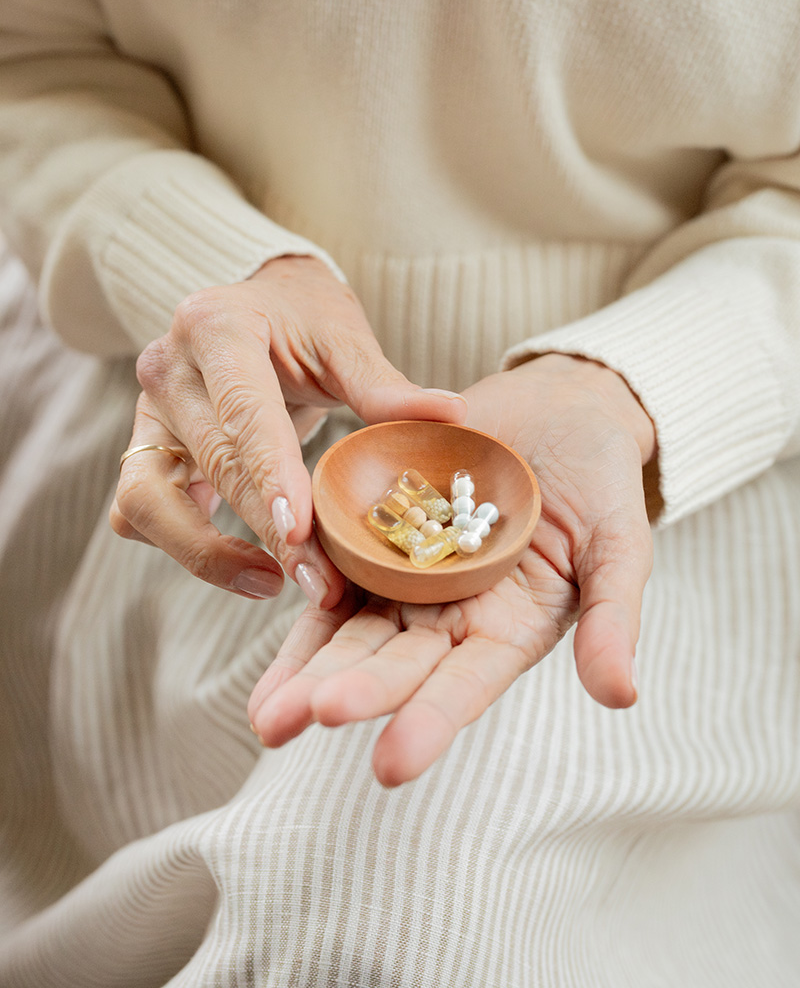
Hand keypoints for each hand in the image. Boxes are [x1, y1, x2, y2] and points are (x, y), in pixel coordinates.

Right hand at [111, 256, 466, 604]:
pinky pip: (139, 514)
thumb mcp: (344, 338)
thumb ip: (385, 386)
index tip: (302, 530)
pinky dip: (184, 546)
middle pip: (212, 463)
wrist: (256, 303)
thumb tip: (452, 416)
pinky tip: (248, 566)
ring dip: (206, 553)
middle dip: (268, 529)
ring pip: (148, 501)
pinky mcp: (143, 451)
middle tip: (324, 581)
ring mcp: (145, 413)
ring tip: (276, 581)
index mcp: (215, 326)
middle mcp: (166, 368)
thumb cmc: (303, 317)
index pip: (242, 409)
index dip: (270, 473)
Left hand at [248, 354, 655, 783]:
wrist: (560, 409)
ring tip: (265, 713)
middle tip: (293, 722)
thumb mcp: (621, 542)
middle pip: (394, 662)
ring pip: (352, 626)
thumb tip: (621, 695)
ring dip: (307, 668)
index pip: (466, 685)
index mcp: (510, 629)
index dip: (429, 720)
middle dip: (347, 692)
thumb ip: (613, 615)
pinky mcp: (379, 526)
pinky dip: (303, 581)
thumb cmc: (602, 479)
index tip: (390, 764)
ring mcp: (411, 573)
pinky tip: (267, 603)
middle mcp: (453, 614)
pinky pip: (334, 558)